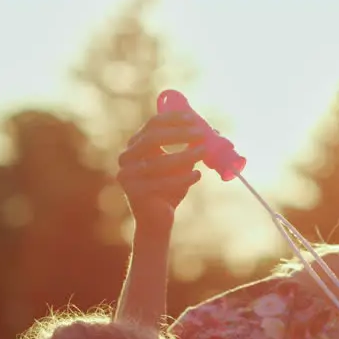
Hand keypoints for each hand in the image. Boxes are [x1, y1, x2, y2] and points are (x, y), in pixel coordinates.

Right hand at [116, 110, 210, 236]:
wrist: (157, 220)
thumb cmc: (170, 189)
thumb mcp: (181, 165)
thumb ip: (189, 148)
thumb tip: (212, 130)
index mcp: (136, 146)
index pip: (152, 125)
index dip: (173, 119)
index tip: (193, 118)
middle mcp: (126, 158)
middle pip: (152, 139)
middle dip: (179, 134)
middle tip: (201, 134)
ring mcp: (127, 175)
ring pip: (158, 162)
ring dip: (185, 155)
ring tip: (204, 153)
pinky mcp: (134, 192)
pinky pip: (161, 183)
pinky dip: (182, 178)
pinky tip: (197, 175)